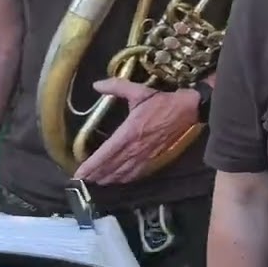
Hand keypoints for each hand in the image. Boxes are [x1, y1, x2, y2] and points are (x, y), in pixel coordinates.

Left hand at [73, 79, 198, 184]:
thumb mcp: (139, 91)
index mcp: (129, 132)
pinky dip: (125, 178)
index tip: (79, 173)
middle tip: (82, 180)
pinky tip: (119, 180)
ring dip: (108, 178)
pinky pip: (137, 173)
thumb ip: (117, 87)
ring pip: (123, 173)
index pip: (106, 153)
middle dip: (96, 175)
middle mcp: (135, 148)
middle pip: (111, 167)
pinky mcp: (155, 158)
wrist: (188, 110)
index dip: (91, 165)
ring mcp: (146, 155)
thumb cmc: (162, 102)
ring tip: (96, 182)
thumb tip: (96, 84)